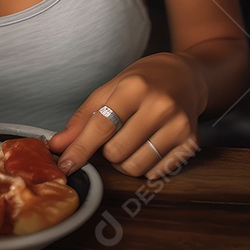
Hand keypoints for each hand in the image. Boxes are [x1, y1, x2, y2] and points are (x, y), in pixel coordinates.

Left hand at [48, 52, 206, 178]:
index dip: (80, 149)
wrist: (186, 76)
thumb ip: (84, 118)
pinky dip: (145, 166)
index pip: (102, 127)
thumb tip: (58, 145)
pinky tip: (147, 145)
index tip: (66, 165)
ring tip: (129, 141)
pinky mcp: (190, 143)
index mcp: (135, 87)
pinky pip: (156, 173)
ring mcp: (178, 126)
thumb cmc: (144, 80)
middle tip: (113, 136)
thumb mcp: (110, 88)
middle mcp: (160, 106)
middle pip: (116, 152)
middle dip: (106, 151)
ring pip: (135, 167)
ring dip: (124, 161)